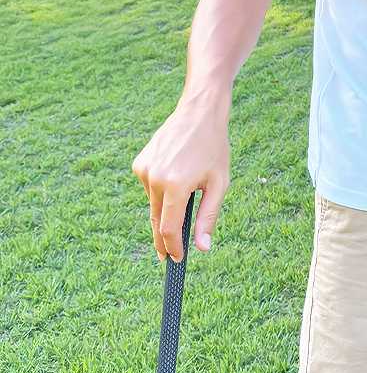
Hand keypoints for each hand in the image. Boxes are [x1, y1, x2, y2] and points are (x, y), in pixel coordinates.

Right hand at [131, 97, 229, 261]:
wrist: (199, 112)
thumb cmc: (214, 147)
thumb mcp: (219, 183)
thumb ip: (209, 217)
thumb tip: (201, 248)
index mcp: (175, 185)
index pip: (168, 229)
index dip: (172, 248)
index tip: (176, 260)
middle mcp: (154, 178)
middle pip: (157, 220)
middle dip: (164, 238)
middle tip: (169, 255)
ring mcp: (144, 170)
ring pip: (153, 204)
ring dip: (166, 210)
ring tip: (185, 195)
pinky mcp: (139, 163)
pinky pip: (149, 188)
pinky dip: (161, 190)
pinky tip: (176, 175)